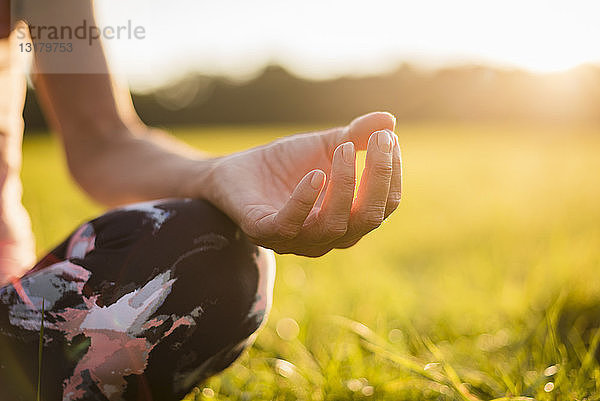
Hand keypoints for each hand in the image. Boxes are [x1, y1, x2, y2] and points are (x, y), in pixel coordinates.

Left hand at [203, 112, 401, 256]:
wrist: (236, 171)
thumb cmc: (286, 164)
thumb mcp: (325, 145)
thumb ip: (356, 136)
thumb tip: (390, 120)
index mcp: (349, 219)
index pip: (384, 206)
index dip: (392, 175)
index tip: (389, 139)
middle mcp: (329, 237)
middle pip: (368, 219)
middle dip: (378, 179)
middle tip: (378, 142)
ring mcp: (297, 239)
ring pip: (334, 226)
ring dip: (345, 185)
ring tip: (344, 149)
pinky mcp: (264, 233)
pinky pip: (289, 225)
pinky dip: (305, 201)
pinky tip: (315, 175)